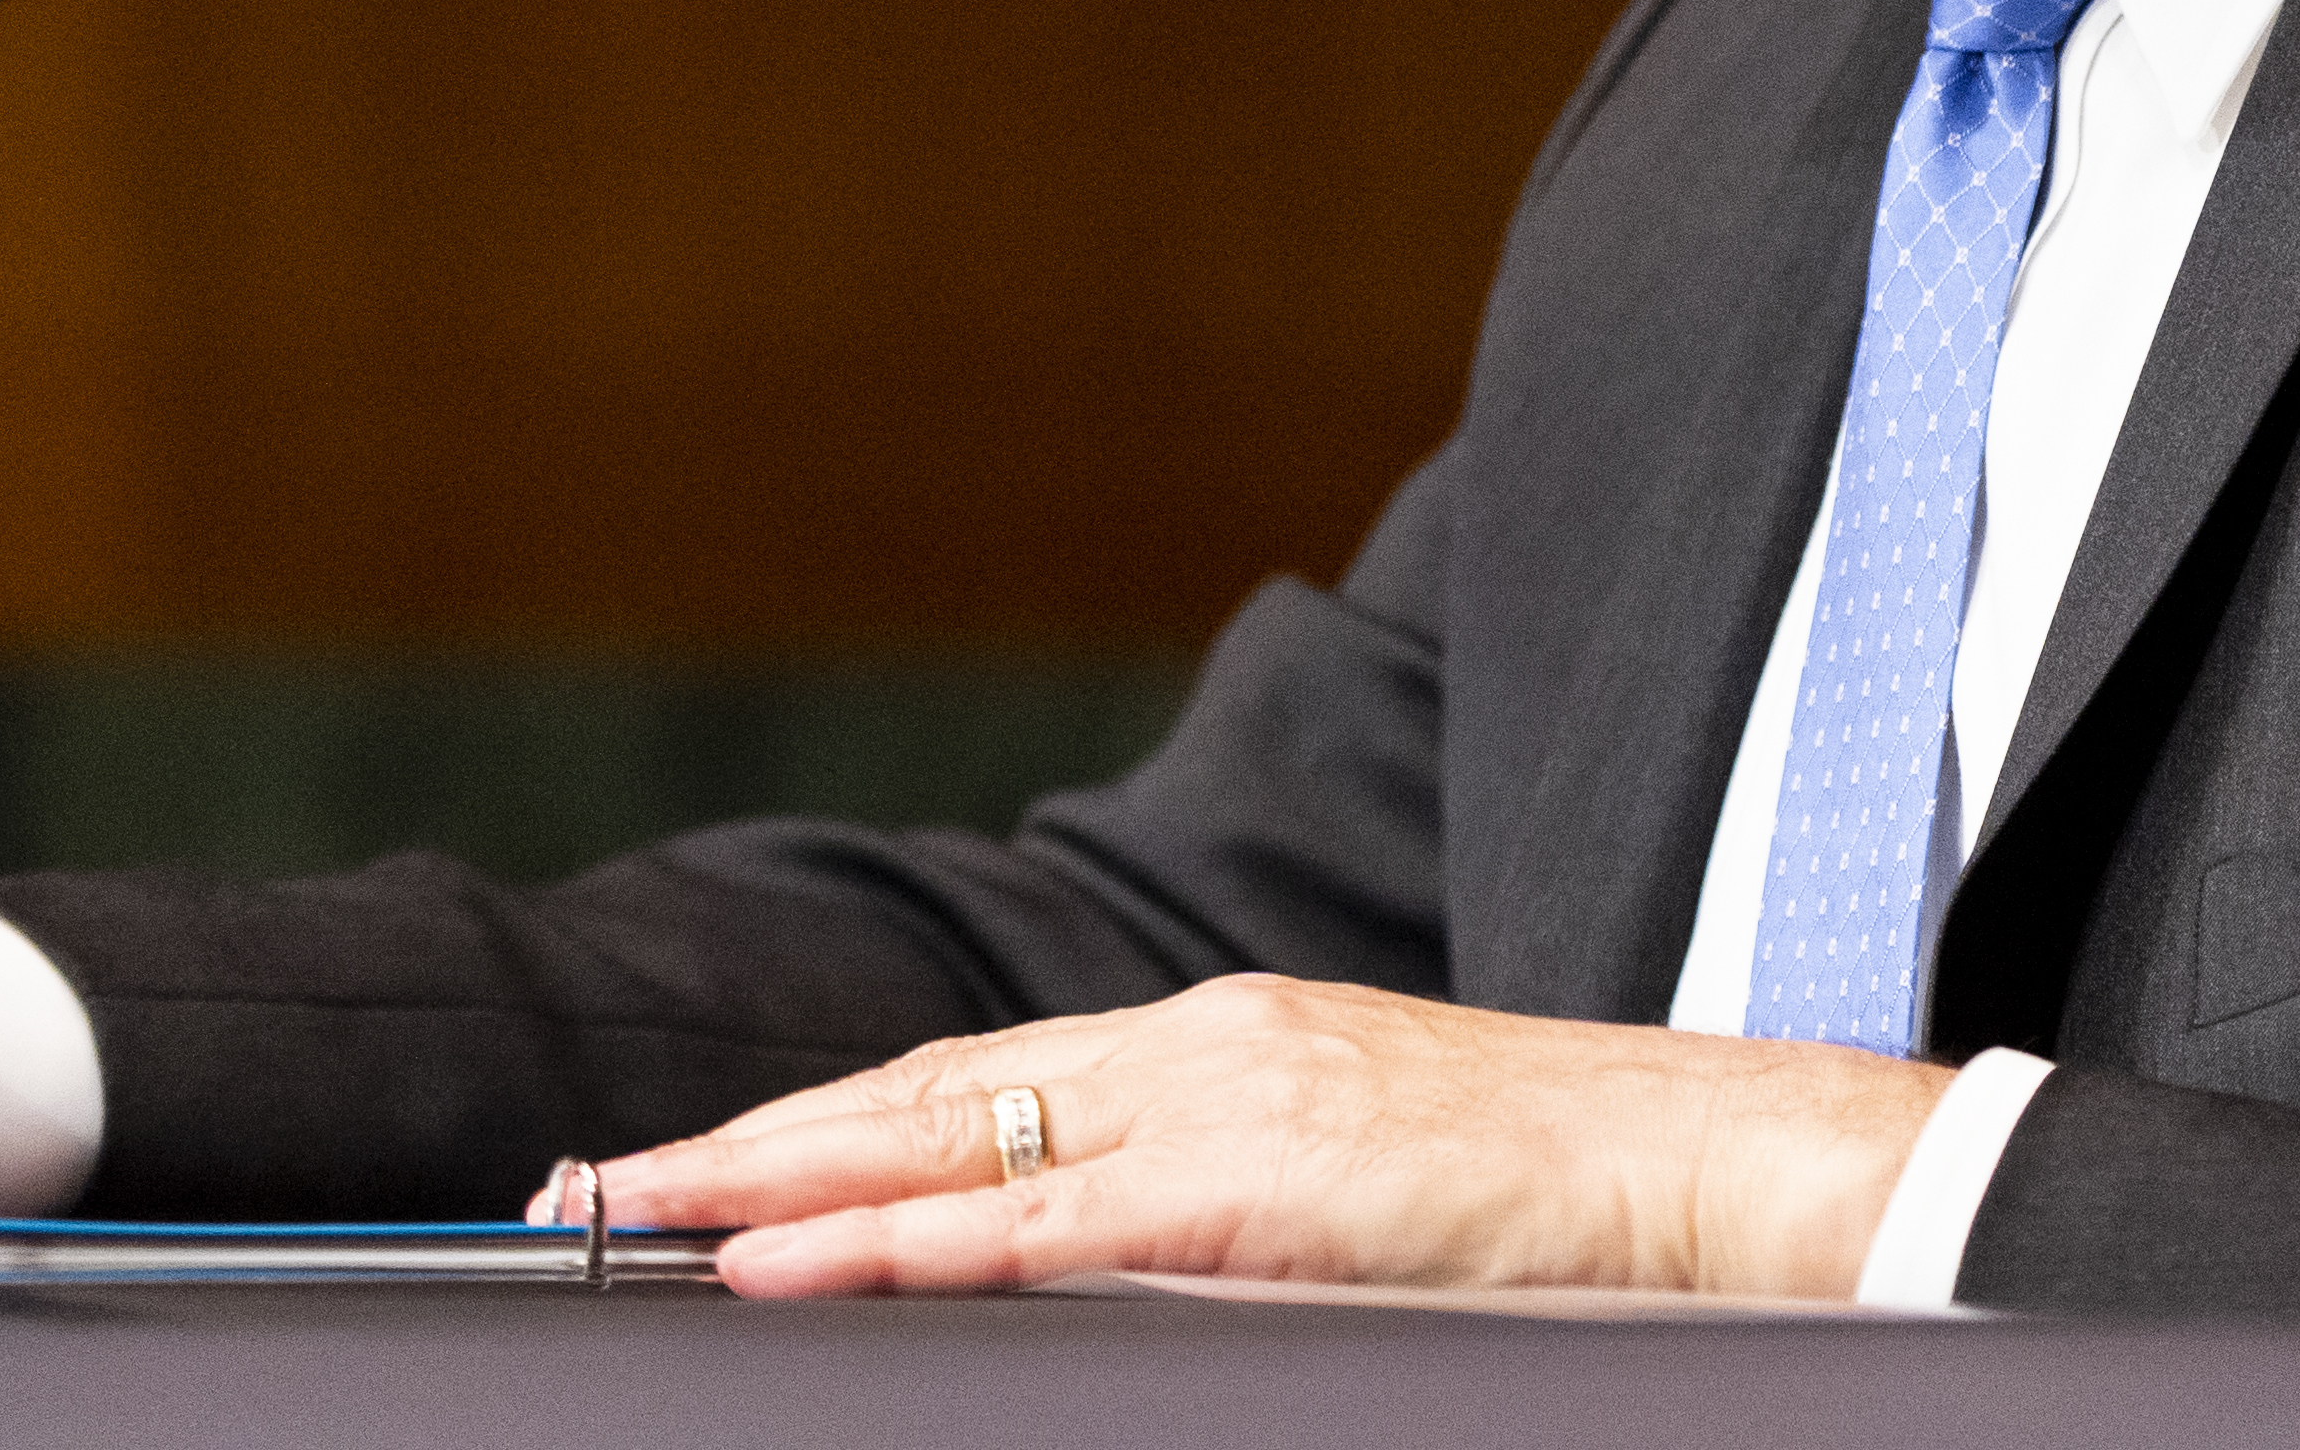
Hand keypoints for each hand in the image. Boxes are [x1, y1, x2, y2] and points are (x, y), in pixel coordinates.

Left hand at [580, 975, 1950, 1298]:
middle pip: (922, 1089)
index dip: (817, 1118)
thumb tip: (1095, 1253)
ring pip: (945, 1140)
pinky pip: (1035, 1222)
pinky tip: (789, 1260)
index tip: (689, 1161)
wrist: (1711, 1170)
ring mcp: (1221, 1105)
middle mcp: (1198, 1045)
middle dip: (743, 1143)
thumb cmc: (1559, 1199)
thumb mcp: (1355, 1175)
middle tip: (588, 1188)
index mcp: (1219, 1039)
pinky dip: (893, 1239)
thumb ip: (1223, 1193)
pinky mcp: (1252, 1189)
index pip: (970, 1074)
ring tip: (634, 1219)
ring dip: (770, 1184)